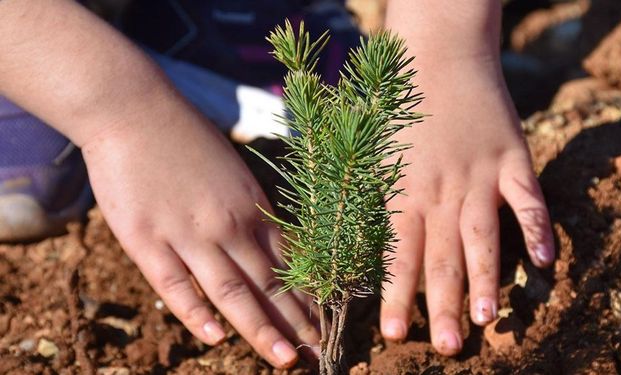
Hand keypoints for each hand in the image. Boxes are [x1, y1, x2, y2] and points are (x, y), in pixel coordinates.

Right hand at [81, 102, 318, 367]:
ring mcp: (188, 234)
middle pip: (269, 284)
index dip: (309, 297)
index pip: (289, 262)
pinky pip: (176, 285)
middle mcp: (228, 224)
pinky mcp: (147, 240)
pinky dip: (197, 313)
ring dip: (262, 329)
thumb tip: (268, 241)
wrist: (133, 110)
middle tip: (321, 356)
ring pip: (232, 292)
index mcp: (251, 206)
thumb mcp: (232, 170)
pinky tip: (216, 338)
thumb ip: (249, 209)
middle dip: (298, 324)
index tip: (326, 324)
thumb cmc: (185, 136)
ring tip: (287, 360)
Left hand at [379, 56, 553, 354]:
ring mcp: (479, 177)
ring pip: (483, 238)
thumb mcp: (373, 154)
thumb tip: (367, 247)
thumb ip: (374, 200)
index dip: (395, 296)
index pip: (397, 255)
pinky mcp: (511, 159)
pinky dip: (538, 228)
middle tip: (446, 347)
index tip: (394, 334)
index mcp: (402, 192)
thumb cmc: (395, 108)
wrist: (436, 56)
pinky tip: (545, 261)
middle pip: (441, 258)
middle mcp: (440, 192)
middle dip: (442, 306)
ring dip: (486, 279)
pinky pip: (527, 200)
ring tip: (487, 319)